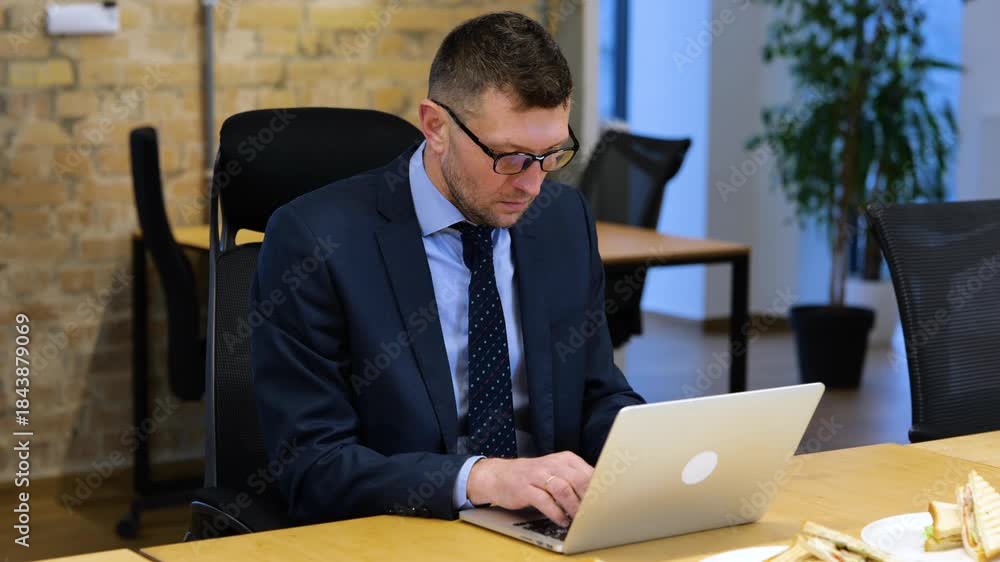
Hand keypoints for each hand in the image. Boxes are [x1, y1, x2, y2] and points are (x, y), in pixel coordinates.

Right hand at [466, 451, 593, 526]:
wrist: (498, 475)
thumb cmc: (532, 476)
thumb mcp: (556, 471)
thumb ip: (576, 480)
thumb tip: (600, 496)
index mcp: (565, 459)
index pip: (589, 472)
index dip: (599, 490)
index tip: (607, 504)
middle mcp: (552, 464)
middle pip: (578, 480)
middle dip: (588, 499)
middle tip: (594, 514)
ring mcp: (538, 475)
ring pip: (563, 489)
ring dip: (573, 507)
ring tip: (578, 520)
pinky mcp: (525, 488)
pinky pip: (545, 501)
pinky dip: (556, 513)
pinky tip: (562, 521)